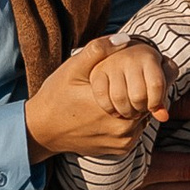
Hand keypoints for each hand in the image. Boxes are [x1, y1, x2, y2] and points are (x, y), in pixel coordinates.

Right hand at [26, 38, 167, 160]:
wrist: (42, 130)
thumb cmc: (57, 96)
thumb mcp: (73, 68)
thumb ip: (98, 50)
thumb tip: (125, 39)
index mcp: (114, 104)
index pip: (147, 87)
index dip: (142, 76)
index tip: (131, 70)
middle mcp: (123, 127)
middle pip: (146, 103)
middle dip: (138, 91)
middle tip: (124, 82)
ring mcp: (122, 142)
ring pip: (142, 117)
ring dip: (135, 107)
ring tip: (117, 95)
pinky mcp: (119, 150)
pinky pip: (134, 131)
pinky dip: (128, 121)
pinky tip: (112, 111)